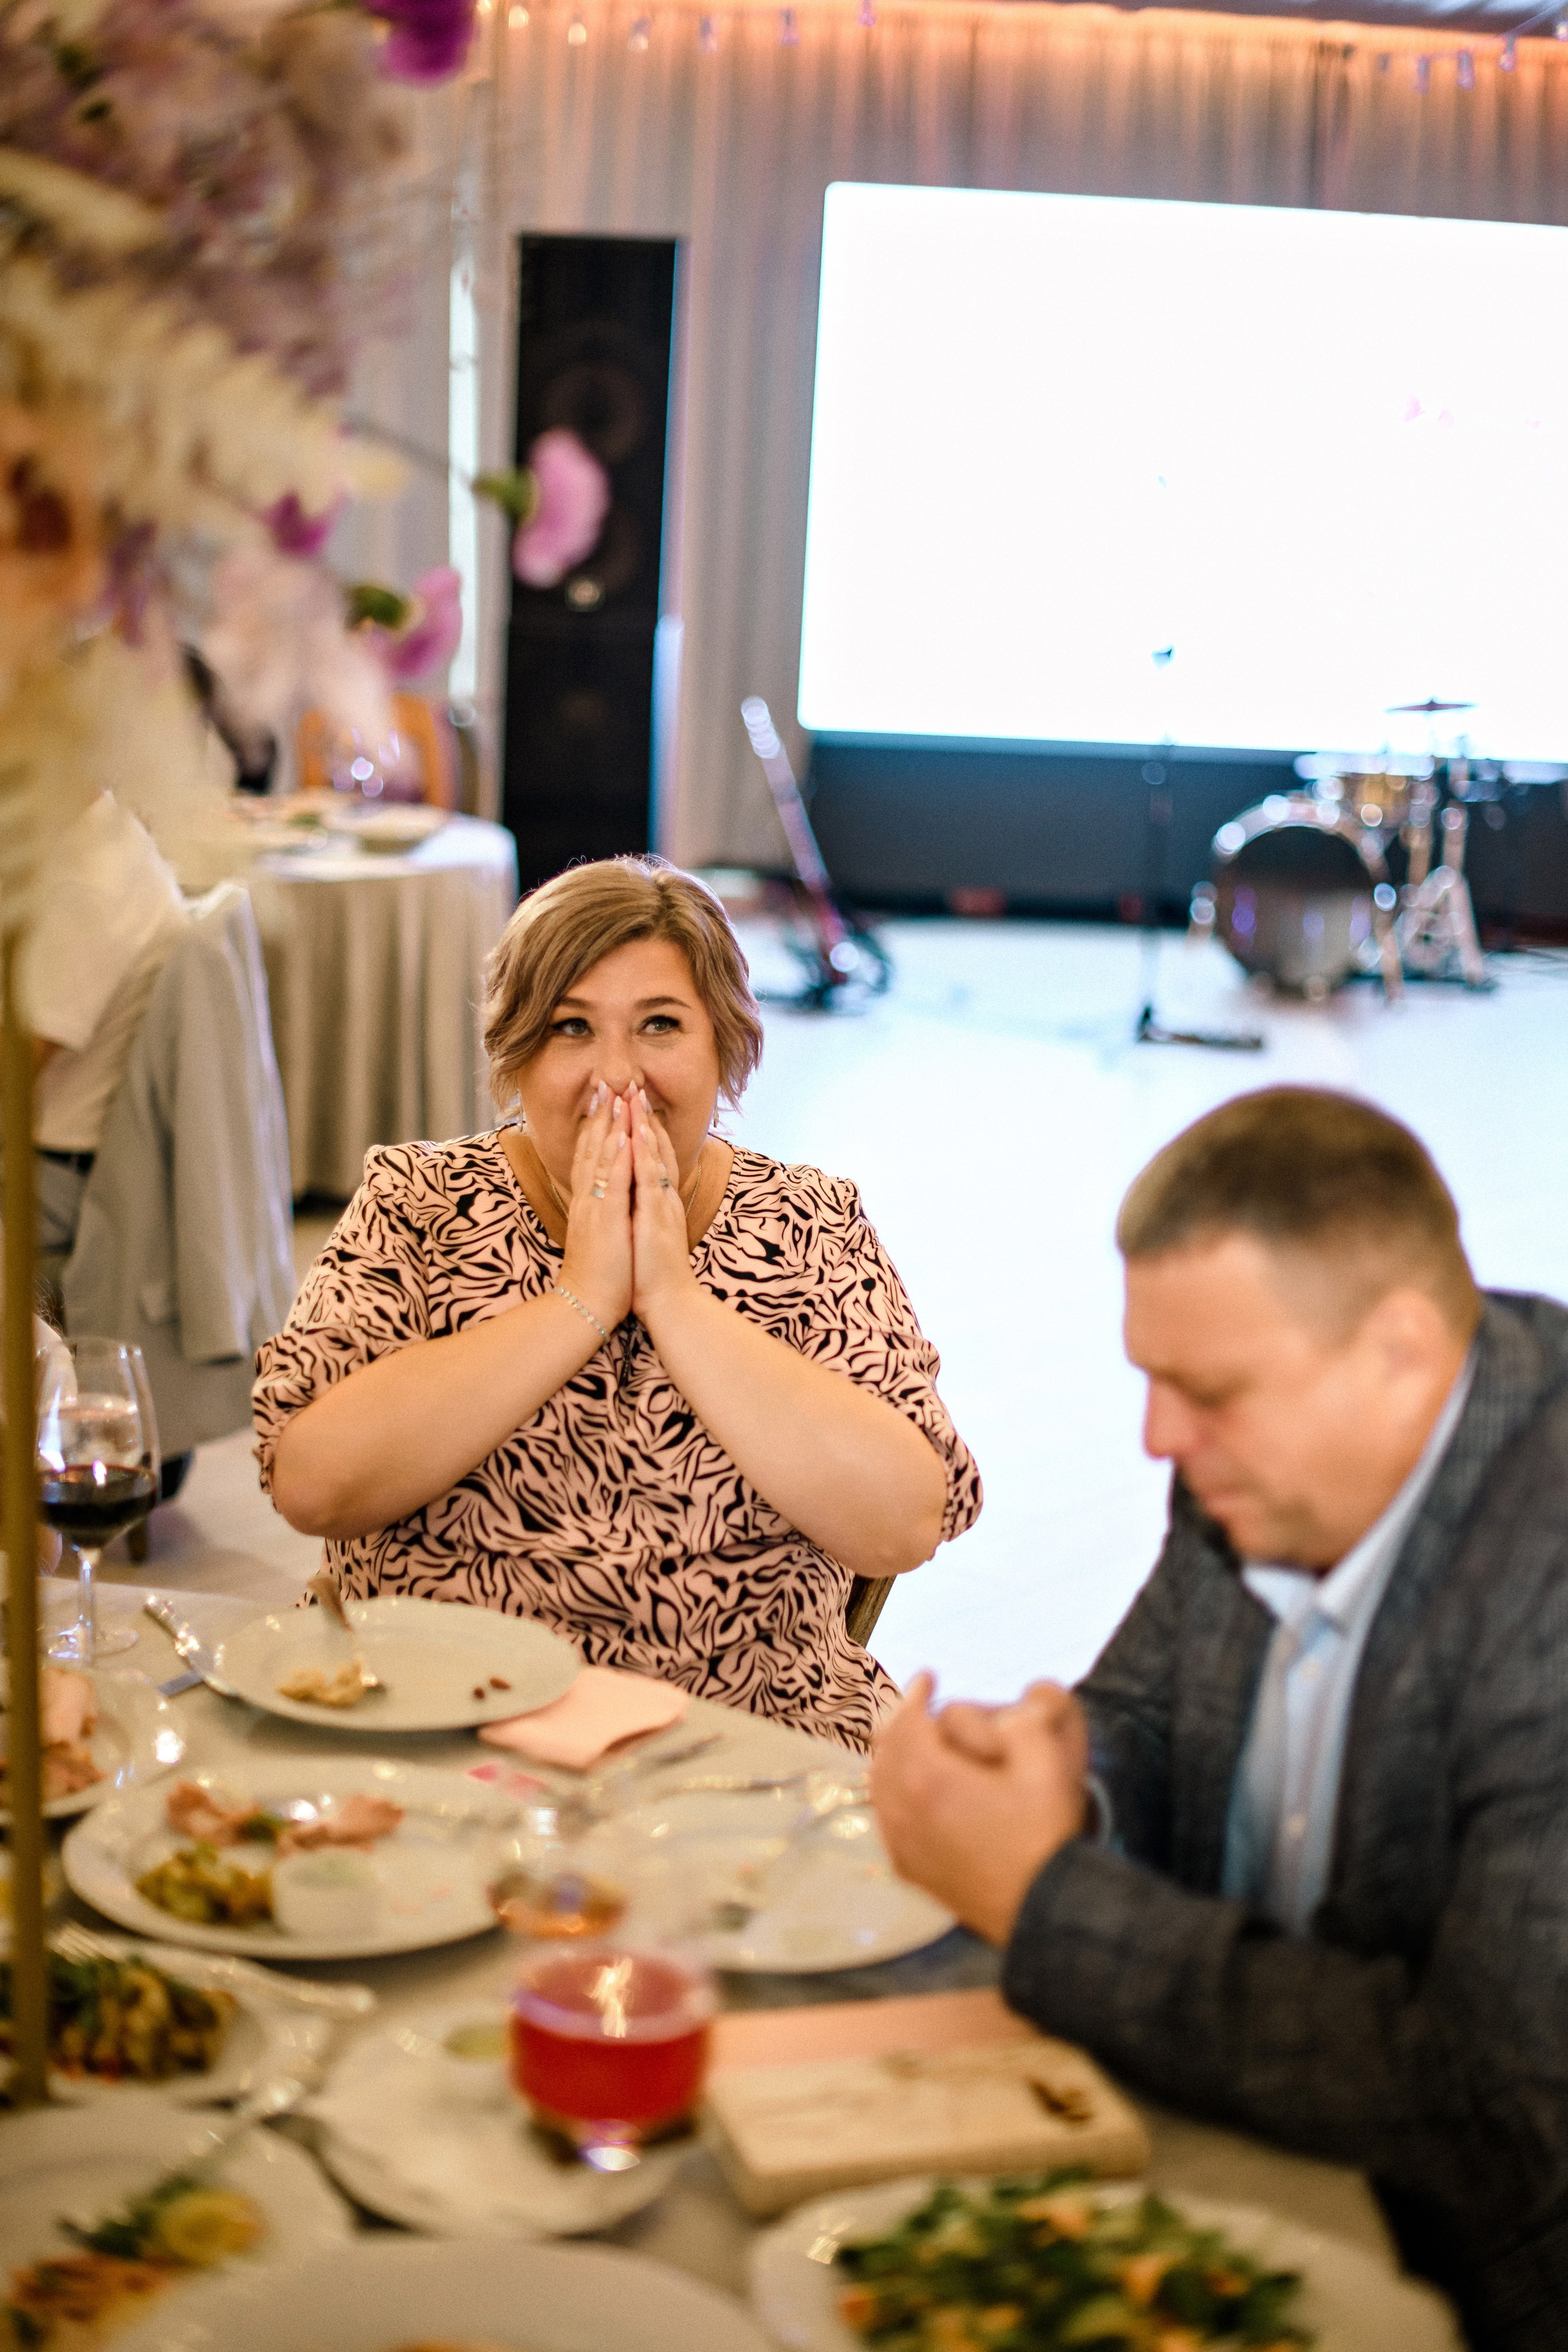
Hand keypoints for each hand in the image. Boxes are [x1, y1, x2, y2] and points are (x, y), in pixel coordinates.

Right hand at [558, 1082, 632, 1331]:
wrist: (587, 1304)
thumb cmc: (598, 1273)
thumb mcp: (598, 1233)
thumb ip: (600, 1209)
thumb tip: (608, 1193)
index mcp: (587, 1202)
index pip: (590, 1156)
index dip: (596, 1127)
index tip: (603, 1100)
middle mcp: (587, 1199)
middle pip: (591, 1149)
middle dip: (600, 1116)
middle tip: (606, 1083)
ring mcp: (594, 1207)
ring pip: (600, 1158)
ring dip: (608, 1126)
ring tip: (615, 1097)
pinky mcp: (605, 1220)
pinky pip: (612, 1184)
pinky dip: (617, 1158)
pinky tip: (623, 1136)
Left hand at [629, 1084, 697, 1321]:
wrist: (670, 1302)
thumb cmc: (655, 1275)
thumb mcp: (650, 1235)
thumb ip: (648, 1212)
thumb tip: (640, 1197)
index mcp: (660, 1202)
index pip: (653, 1158)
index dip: (645, 1131)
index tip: (635, 1105)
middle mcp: (663, 1198)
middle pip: (655, 1149)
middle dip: (644, 1117)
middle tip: (634, 1085)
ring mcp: (661, 1205)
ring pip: (653, 1156)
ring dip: (643, 1124)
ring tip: (634, 1096)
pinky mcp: (655, 1216)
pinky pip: (648, 1178)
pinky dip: (644, 1153)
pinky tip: (638, 1133)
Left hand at [870, 1672, 1088, 1945]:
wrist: (1045, 1908)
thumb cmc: (1046, 1833)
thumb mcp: (1045, 1762)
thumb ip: (1021, 1720)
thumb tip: (1005, 1707)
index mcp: (930, 1778)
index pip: (906, 1721)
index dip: (915, 1693)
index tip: (929, 1676)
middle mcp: (903, 1811)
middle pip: (885, 1751)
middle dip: (901, 1721)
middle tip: (920, 1704)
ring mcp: (903, 1845)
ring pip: (879, 1786)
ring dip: (892, 1756)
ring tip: (916, 1742)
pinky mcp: (910, 1871)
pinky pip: (887, 1820)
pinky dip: (891, 1794)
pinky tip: (913, 1790)